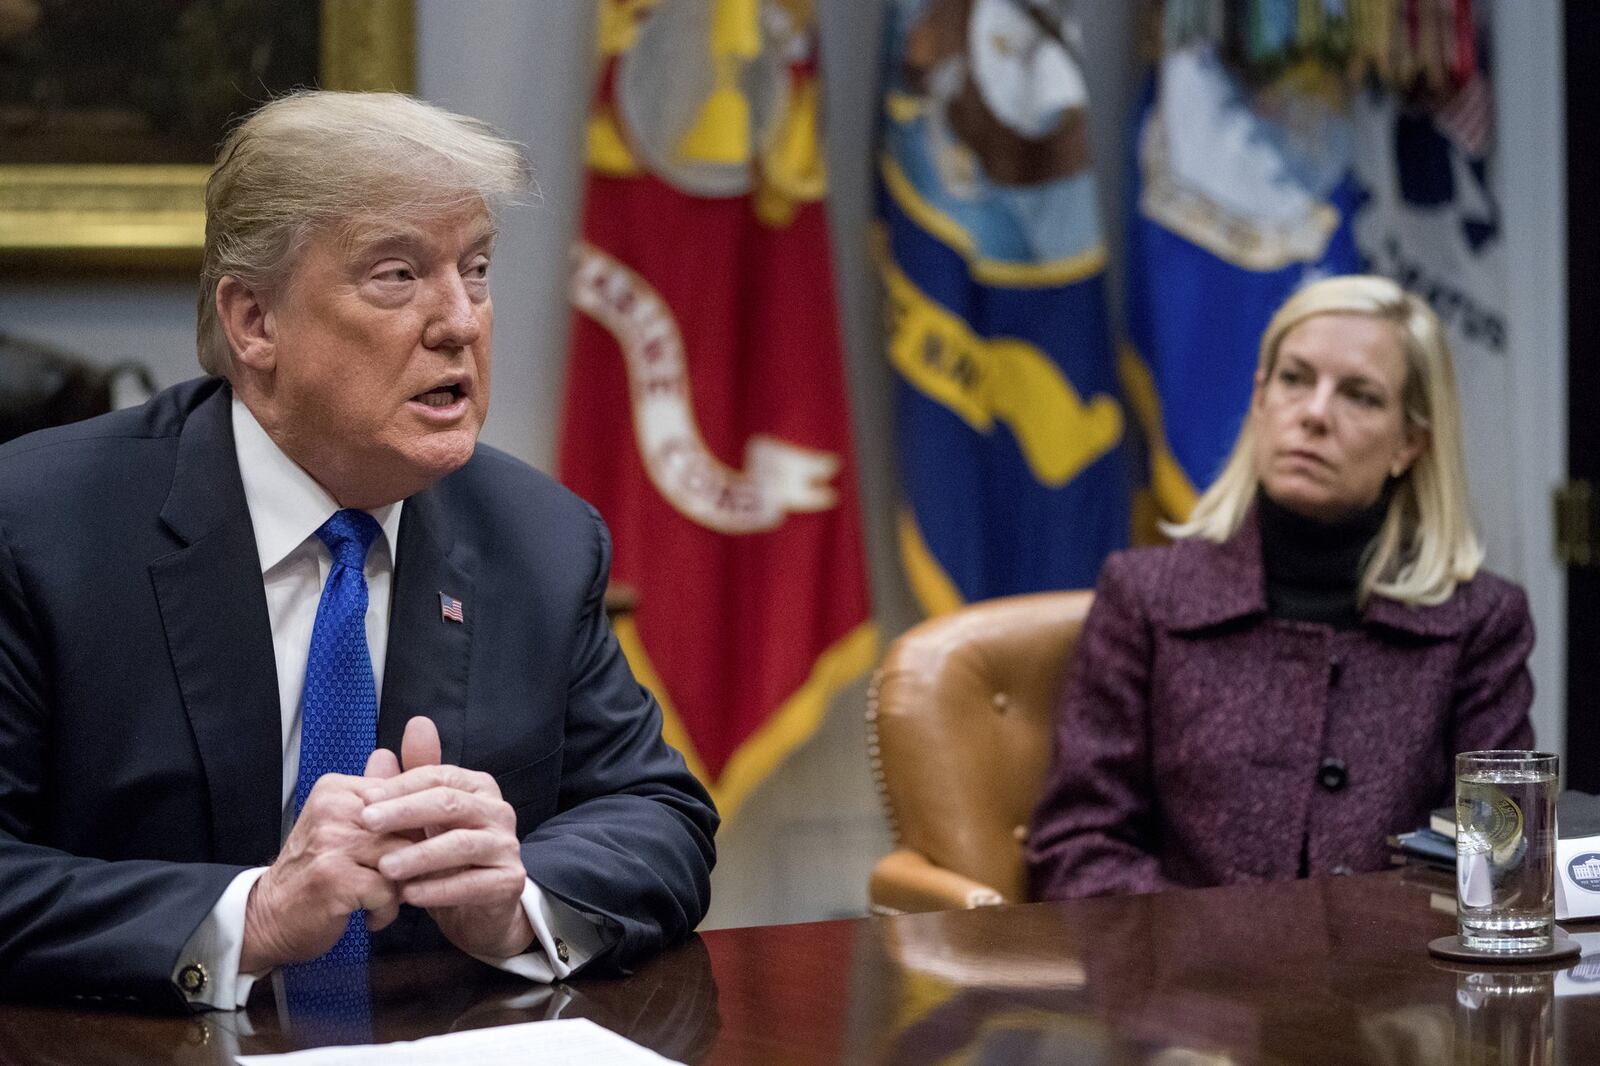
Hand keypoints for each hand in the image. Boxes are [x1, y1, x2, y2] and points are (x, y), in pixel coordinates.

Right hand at [240, 755, 409, 972]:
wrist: (269, 916)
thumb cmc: (315, 871)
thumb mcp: (342, 826)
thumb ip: (378, 800)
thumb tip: (414, 761)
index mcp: (336, 790)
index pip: (403, 794)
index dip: (414, 829)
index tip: (399, 851)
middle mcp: (332, 809)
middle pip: (407, 827)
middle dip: (411, 860)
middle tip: (392, 879)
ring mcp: (332, 842)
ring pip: (402, 858)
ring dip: (398, 887)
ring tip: (379, 897)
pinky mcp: (335, 878)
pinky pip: (389, 890)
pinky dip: (386, 910)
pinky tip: (369, 914)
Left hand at [358, 717, 534, 958]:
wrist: (481, 908)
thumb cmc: (447, 858)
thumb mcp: (424, 822)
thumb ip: (405, 787)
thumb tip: (381, 751)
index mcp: (477, 787)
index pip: (439, 776)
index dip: (401, 786)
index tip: (364, 800)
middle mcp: (497, 811)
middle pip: (450, 803)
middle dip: (405, 811)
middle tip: (367, 823)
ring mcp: (507, 846)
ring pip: (462, 844)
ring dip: (419, 855)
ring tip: (384, 867)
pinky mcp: (510, 881)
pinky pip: (473, 884)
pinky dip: (439, 889)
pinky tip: (409, 895)